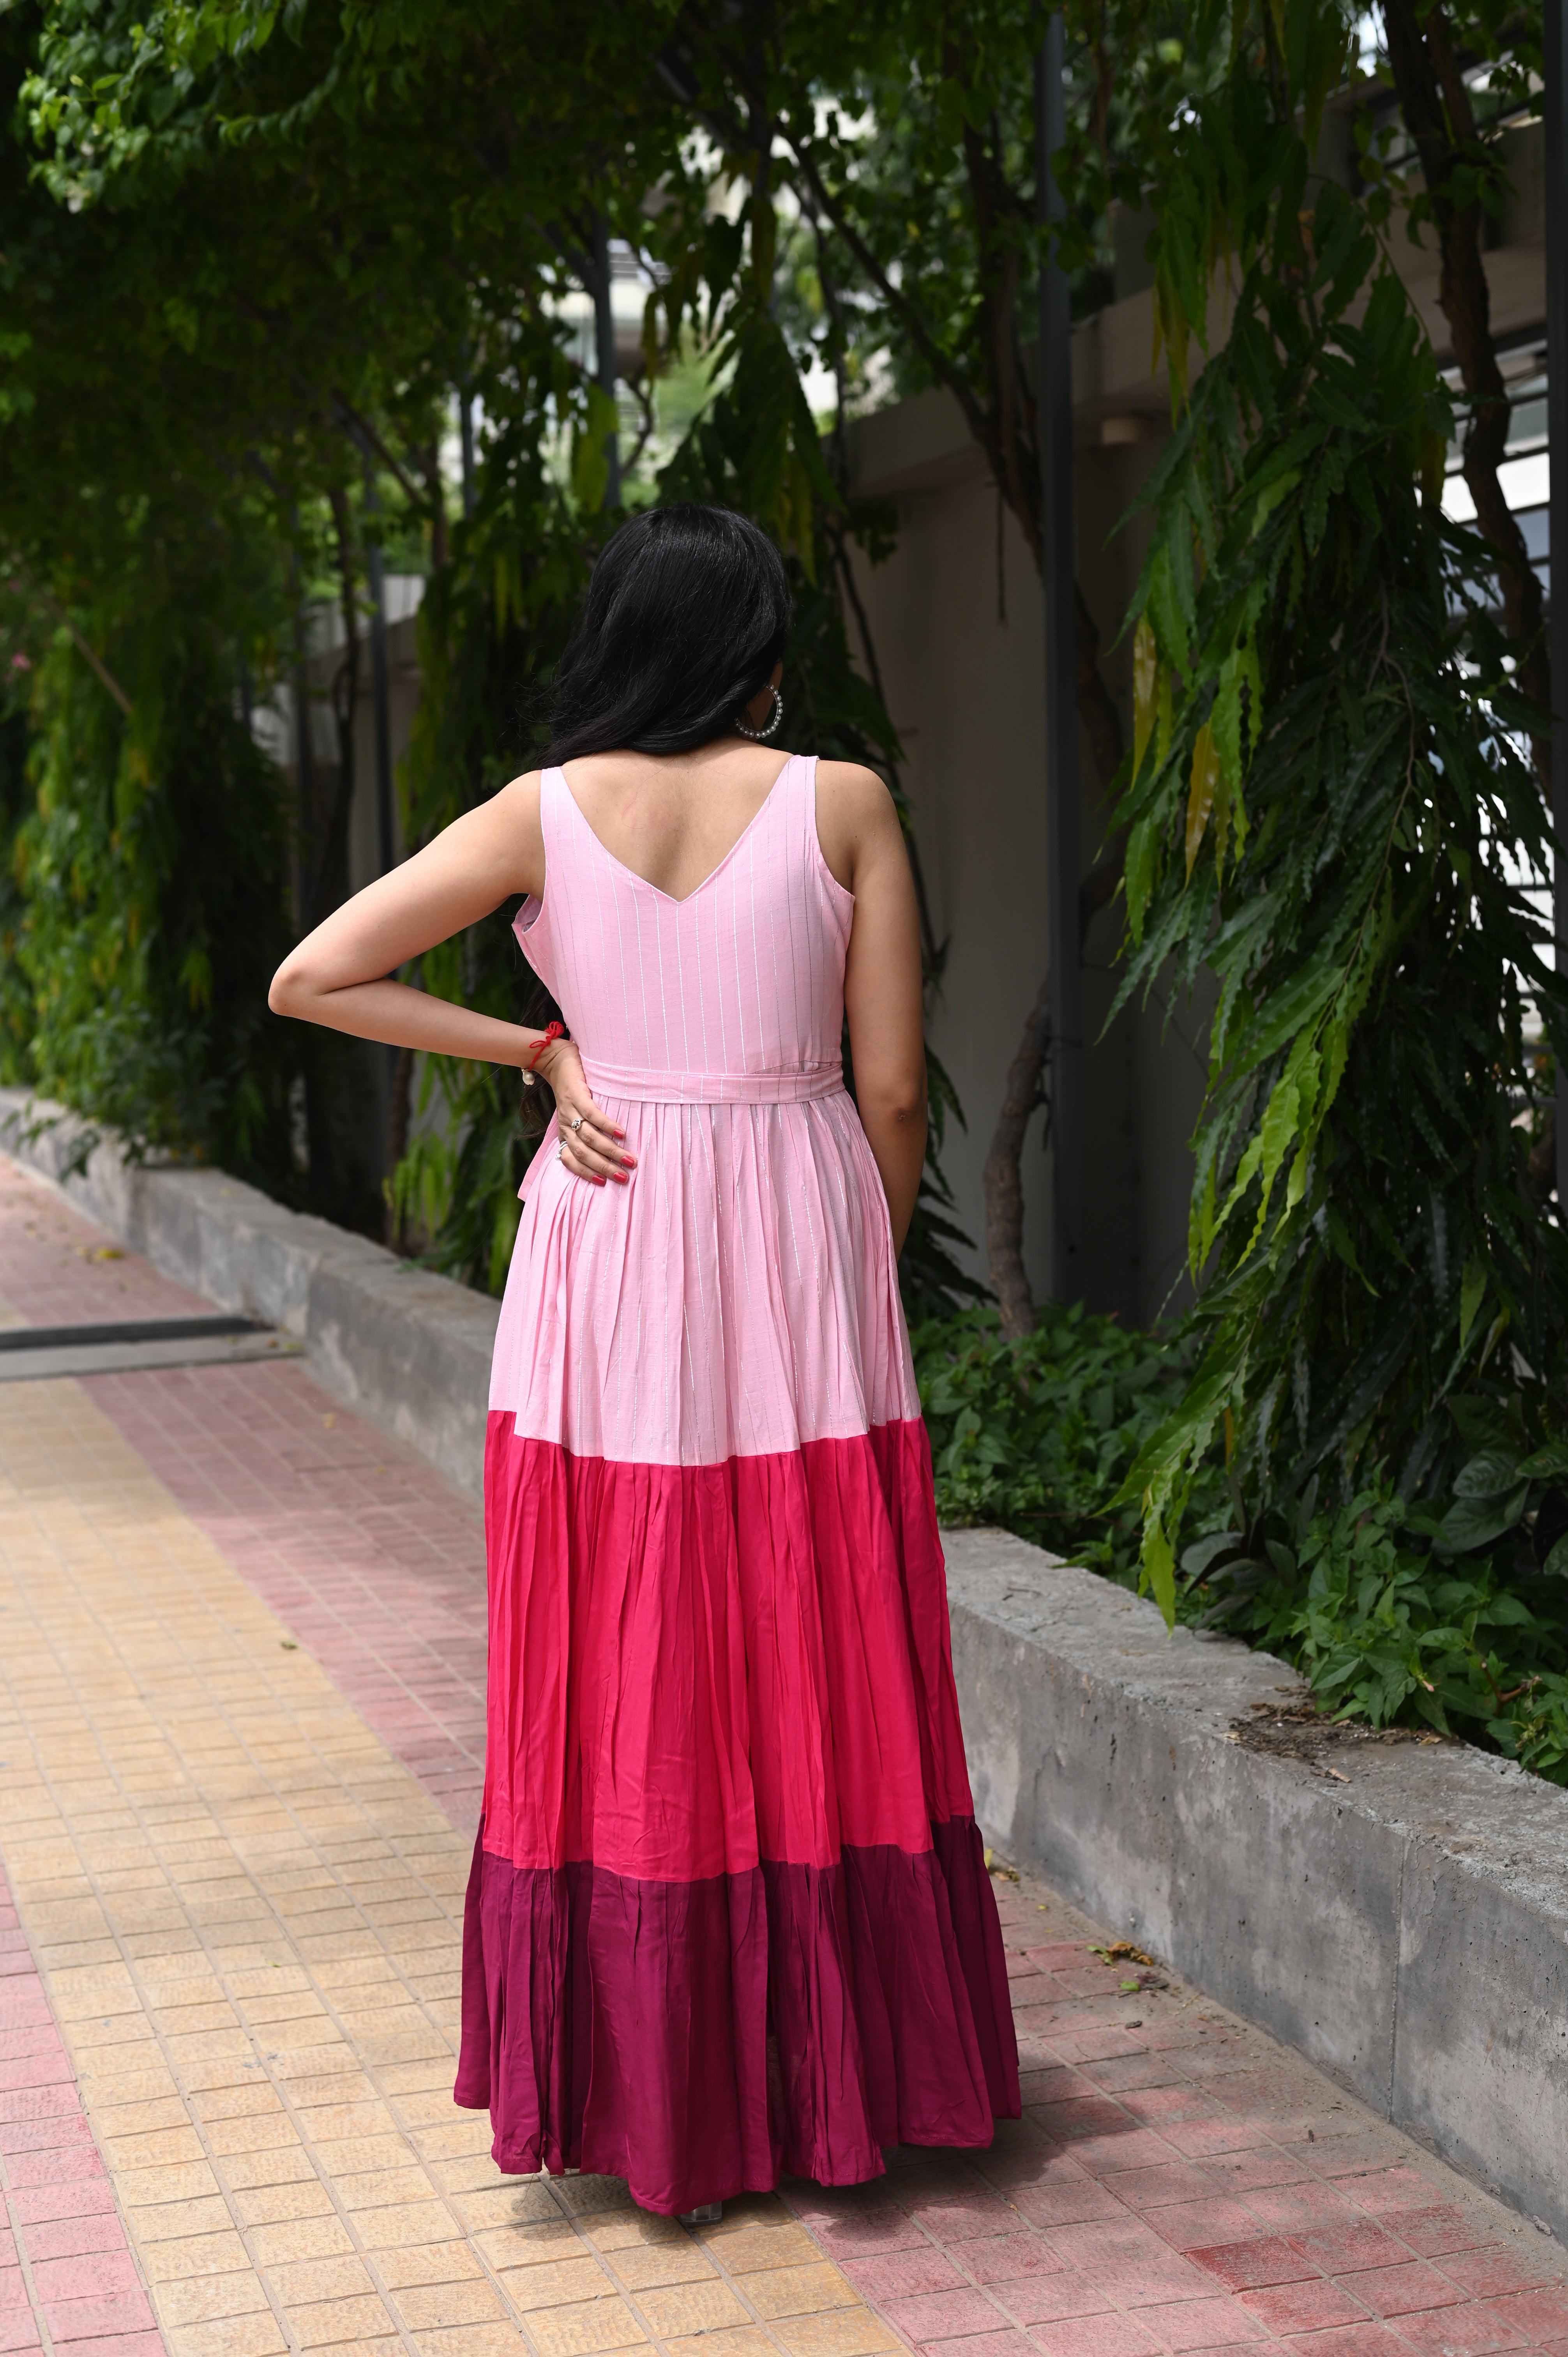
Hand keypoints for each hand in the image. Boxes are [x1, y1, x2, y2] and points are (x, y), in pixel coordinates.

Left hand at [536, 1040, 635, 1186]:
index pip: (570, 1160)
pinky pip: (592, 1114)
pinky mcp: (576, 1094)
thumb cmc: (572, 1088)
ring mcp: (570, 1110)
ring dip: (610, 1151)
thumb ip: (585, 1129)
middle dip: (604, 1167)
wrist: (557, 1060)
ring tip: (629, 1159)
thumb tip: (607, 1149)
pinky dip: (607, 1125)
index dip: (585, 1173)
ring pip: (588, 1138)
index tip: (604, 1183)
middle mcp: (565, 1124)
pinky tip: (622, 1133)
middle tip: (624, 1177)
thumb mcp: (573, 1113)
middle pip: (583, 1153)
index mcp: (564, 1132)